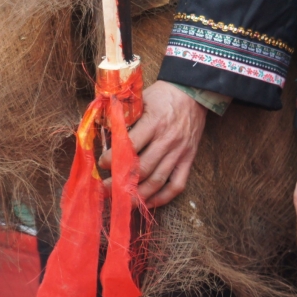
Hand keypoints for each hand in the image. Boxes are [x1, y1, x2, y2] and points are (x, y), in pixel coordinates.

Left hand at [98, 80, 206, 207]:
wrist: (193, 93)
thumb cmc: (163, 96)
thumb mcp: (141, 100)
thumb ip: (125, 117)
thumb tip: (106, 135)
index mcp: (154, 123)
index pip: (131, 147)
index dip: (114, 159)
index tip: (102, 165)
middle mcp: (167, 141)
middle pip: (143, 169)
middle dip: (121, 183)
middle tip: (106, 189)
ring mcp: (179, 152)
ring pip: (158, 181)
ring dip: (139, 195)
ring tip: (123, 203)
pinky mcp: (188, 160)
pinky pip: (177, 185)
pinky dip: (163, 197)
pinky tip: (149, 202)